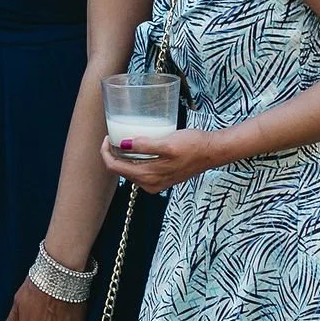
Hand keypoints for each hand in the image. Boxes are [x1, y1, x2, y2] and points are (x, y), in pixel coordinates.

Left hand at [101, 125, 228, 192]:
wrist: (213, 152)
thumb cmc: (193, 145)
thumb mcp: (168, 143)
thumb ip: (145, 145)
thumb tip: (124, 144)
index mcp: (148, 177)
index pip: (114, 167)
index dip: (106, 152)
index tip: (108, 137)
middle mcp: (149, 184)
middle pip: (120, 170)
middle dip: (113, 154)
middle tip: (114, 136)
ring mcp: (155, 184)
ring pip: (129, 171)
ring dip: (124, 157)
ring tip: (124, 140)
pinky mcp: (162, 179)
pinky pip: (140, 171)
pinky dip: (135, 160)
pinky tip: (138, 148)